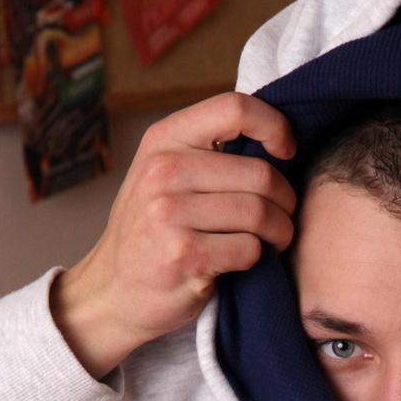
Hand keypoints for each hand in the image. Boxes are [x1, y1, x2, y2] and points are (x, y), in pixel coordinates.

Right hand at [52, 91, 296, 377]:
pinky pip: (249, 249)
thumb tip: (277, 140)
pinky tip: (243, 262)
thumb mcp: (165, 176)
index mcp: (164, 139)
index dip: (274, 127)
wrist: (114, 292)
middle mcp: (164, 170)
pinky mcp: (184, 255)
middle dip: (285, 201)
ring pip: (260, 213)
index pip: (234, 109)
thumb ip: (208, 153)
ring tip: (273, 241)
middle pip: (260, 173)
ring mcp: (170, 213)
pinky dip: (258, 259)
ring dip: (279, 233)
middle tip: (282, 218)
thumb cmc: (154, 232)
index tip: (286, 152)